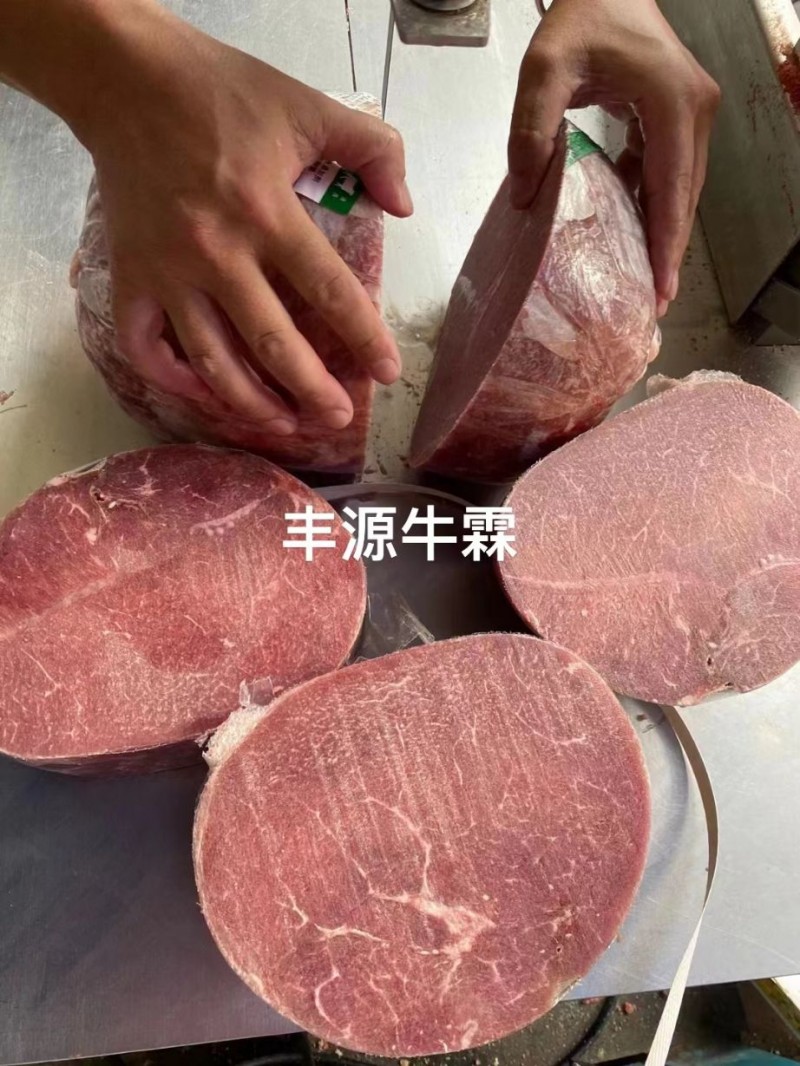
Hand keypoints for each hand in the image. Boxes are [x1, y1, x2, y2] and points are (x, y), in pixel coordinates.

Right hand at [81, 5, 411, 433]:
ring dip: (252, 403)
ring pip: (212, 361)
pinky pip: (146, 347)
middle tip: (338, 419)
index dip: (365, 338)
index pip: (330, 292)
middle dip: (311, 391)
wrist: (127, 80)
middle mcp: (216, 253)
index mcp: (266, 212)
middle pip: (272, 344)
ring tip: (285, 425)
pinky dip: (174, 379)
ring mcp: (167, 272)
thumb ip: (371, 148)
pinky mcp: (128, 278)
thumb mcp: (308, 107)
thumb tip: (402, 205)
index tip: (386, 371)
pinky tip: (206, 394)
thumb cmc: (221, 93)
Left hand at [508, 0, 719, 316]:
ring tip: (646, 280)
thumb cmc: (582, 17)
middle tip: (653, 302)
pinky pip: (668, 172)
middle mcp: (695, 112)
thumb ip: (531, 130)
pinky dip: (652, 204)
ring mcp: (691, 114)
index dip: (667, 243)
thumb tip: (524, 196)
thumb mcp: (544, 69)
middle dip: (669, 251)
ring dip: (663, 232)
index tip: (664, 288)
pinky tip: (631, 233)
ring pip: (681, 188)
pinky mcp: (677, 117)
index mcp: (673, 104)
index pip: (672, 188)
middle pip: (684, 197)